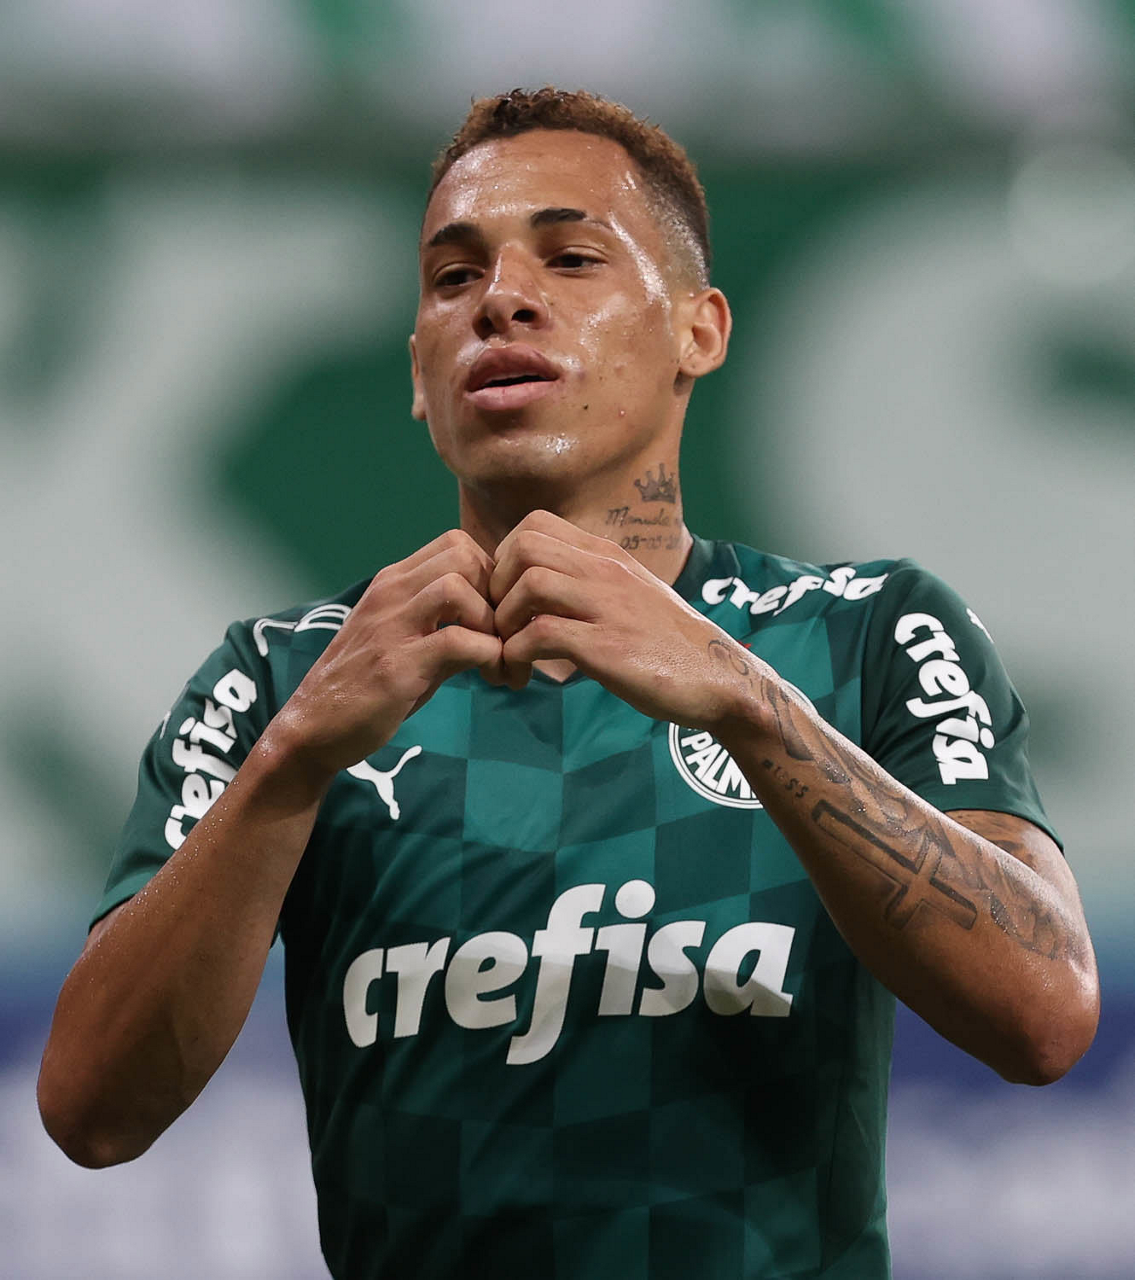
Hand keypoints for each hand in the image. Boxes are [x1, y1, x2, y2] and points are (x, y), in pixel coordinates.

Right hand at [267, 530, 503, 781]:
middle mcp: (389, 594)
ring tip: (498, 655)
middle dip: (496, 593)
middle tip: (505, 632)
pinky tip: (492, 676)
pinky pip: (458, 641)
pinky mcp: (396, 666)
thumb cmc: (364, 687)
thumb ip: (445, 623)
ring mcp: (390, 627)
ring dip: (491, 622)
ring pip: (458, 588)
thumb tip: (497, 621)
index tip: (498, 613)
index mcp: (392, 583)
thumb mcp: (406, 642)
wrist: (312, 729)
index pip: (456, 544)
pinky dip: (488, 656)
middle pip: (463, 555)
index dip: (491, 574)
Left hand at [490, 510, 758, 727]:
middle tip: (498, 625)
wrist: (721, 679)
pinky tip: (522, 676)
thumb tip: (542, 587)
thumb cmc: (670, 644)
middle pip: (522, 547)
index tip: (505, 598)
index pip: (534, 525)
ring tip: (508, 652)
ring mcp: (609, 607)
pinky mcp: (608, 647)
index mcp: (608, 556)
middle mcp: (606, 572)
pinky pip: (541, 635)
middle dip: (495, 588)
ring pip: (528, 585)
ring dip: (503, 623)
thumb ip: (591, 583)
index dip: (503, 559)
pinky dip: (517, 656)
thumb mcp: (630, 596)